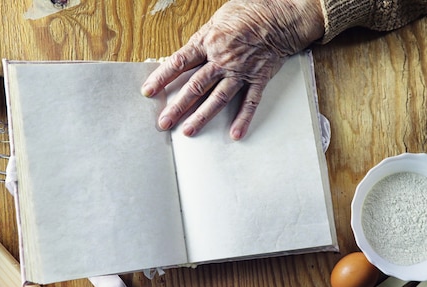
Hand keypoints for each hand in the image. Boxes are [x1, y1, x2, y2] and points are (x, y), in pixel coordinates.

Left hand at [141, 0, 324, 139]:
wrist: (279, 15)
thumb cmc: (246, 14)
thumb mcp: (215, 22)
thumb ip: (199, 43)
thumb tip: (179, 60)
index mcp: (208, 42)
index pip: (179, 62)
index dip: (161, 78)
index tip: (148, 92)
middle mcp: (222, 59)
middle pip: (195, 86)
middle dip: (177, 106)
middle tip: (164, 122)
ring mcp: (240, 71)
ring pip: (218, 97)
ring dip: (202, 116)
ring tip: (188, 131)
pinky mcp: (258, 78)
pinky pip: (250, 102)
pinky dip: (243, 119)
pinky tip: (235, 133)